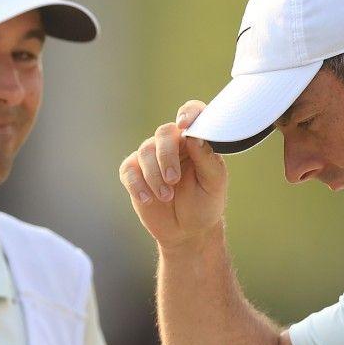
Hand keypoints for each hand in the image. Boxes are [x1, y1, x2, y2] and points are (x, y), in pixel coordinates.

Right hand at [119, 100, 226, 250]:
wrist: (188, 231)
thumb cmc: (205, 203)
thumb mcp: (214, 183)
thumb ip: (207, 158)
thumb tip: (195, 137)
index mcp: (195, 140)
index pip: (192, 113)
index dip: (188, 113)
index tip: (184, 126)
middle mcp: (173, 144)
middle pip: (163, 133)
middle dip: (166, 156)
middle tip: (173, 180)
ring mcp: (152, 158)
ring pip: (145, 152)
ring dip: (155, 176)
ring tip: (166, 196)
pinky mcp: (135, 174)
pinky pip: (129, 170)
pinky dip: (137, 185)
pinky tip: (148, 199)